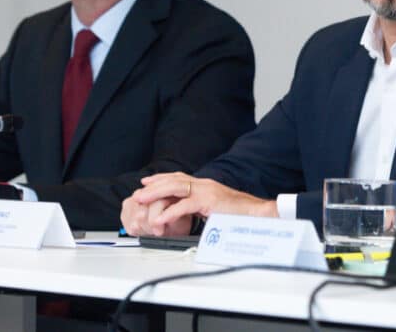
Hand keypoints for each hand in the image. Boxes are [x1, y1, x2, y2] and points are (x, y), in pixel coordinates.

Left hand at [121, 173, 275, 236]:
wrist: (257, 213)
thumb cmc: (239, 213)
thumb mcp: (215, 207)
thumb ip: (201, 207)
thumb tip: (187, 213)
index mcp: (205, 185)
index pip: (179, 177)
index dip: (161, 178)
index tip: (146, 182)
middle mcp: (204, 184)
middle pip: (173, 180)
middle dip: (153, 186)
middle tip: (138, 192)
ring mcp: (206, 191)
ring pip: (176, 188)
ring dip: (156, 194)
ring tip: (142, 201)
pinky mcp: (209, 202)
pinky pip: (185, 206)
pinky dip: (170, 212)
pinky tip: (160, 219)